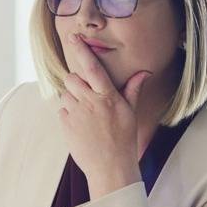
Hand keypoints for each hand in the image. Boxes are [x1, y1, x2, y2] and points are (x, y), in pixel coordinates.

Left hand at [58, 33, 151, 198]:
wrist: (110, 168)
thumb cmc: (123, 139)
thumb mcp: (130, 113)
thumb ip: (132, 90)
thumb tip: (144, 72)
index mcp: (107, 97)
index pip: (93, 68)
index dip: (82, 50)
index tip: (73, 37)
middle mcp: (90, 102)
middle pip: (71, 78)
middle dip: (75, 82)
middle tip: (86, 95)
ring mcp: (76, 113)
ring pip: (65, 94)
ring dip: (72, 99)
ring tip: (85, 115)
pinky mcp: (65, 124)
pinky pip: (61, 110)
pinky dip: (68, 114)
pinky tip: (80, 126)